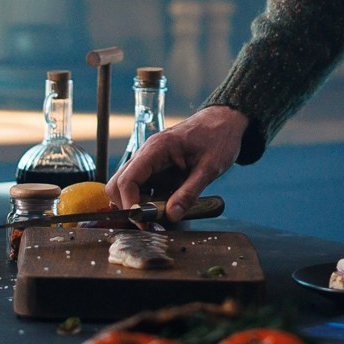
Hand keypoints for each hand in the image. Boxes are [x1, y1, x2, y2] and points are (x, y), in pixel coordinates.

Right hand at [106, 104, 249, 219]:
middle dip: (130, 206)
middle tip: (151, 221)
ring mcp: (149, 160)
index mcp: (156, 148)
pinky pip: (143, 186)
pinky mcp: (156, 167)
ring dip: (140, 204)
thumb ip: (189, 193)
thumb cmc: (218, 137)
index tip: (144, 222)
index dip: (131, 204)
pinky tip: (168, 204)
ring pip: (128, 187)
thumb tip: (171, 216)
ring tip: (164, 213)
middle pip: (119, 184)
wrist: (225, 121)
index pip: (127, 179)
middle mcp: (147, 153)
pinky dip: (150, 200)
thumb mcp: (210, 168)